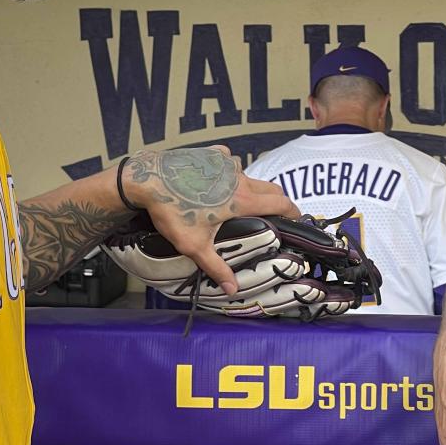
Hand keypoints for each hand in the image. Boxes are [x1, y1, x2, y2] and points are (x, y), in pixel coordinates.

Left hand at [120, 147, 299, 293]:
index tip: (298, 218)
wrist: (147, 180)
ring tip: (241, 200)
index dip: (294, 210)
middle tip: (276, 213)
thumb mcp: (195, 246)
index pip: (280, 202)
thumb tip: (233, 290)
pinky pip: (228, 160)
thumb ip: (217, 267)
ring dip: (251, 186)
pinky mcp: (211, 154)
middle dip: (278, 199)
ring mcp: (225, 162)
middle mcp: (239, 178)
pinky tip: (216, 179)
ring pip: (248, 173)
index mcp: (242, 199)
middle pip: (271, 186)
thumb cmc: (172, 212)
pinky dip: (229, 170)